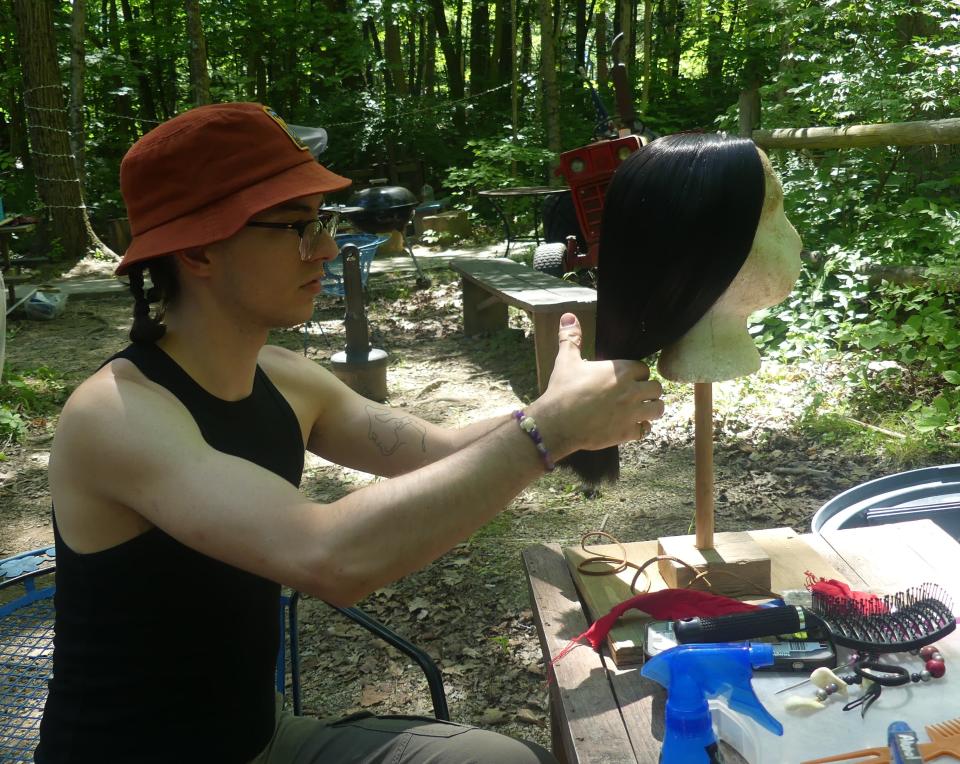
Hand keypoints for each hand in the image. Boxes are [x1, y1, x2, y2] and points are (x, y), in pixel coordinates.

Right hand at [528, 313, 663, 456]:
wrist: (557, 423)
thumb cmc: (563, 390)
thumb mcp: (566, 361)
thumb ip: (571, 338)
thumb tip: (568, 316)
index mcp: (620, 371)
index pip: (644, 369)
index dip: (638, 374)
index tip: (629, 379)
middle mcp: (631, 390)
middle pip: (656, 388)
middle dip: (648, 391)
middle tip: (636, 395)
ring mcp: (631, 412)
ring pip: (658, 409)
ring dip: (651, 409)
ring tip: (641, 410)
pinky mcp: (627, 432)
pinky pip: (646, 430)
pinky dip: (641, 428)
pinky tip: (631, 426)